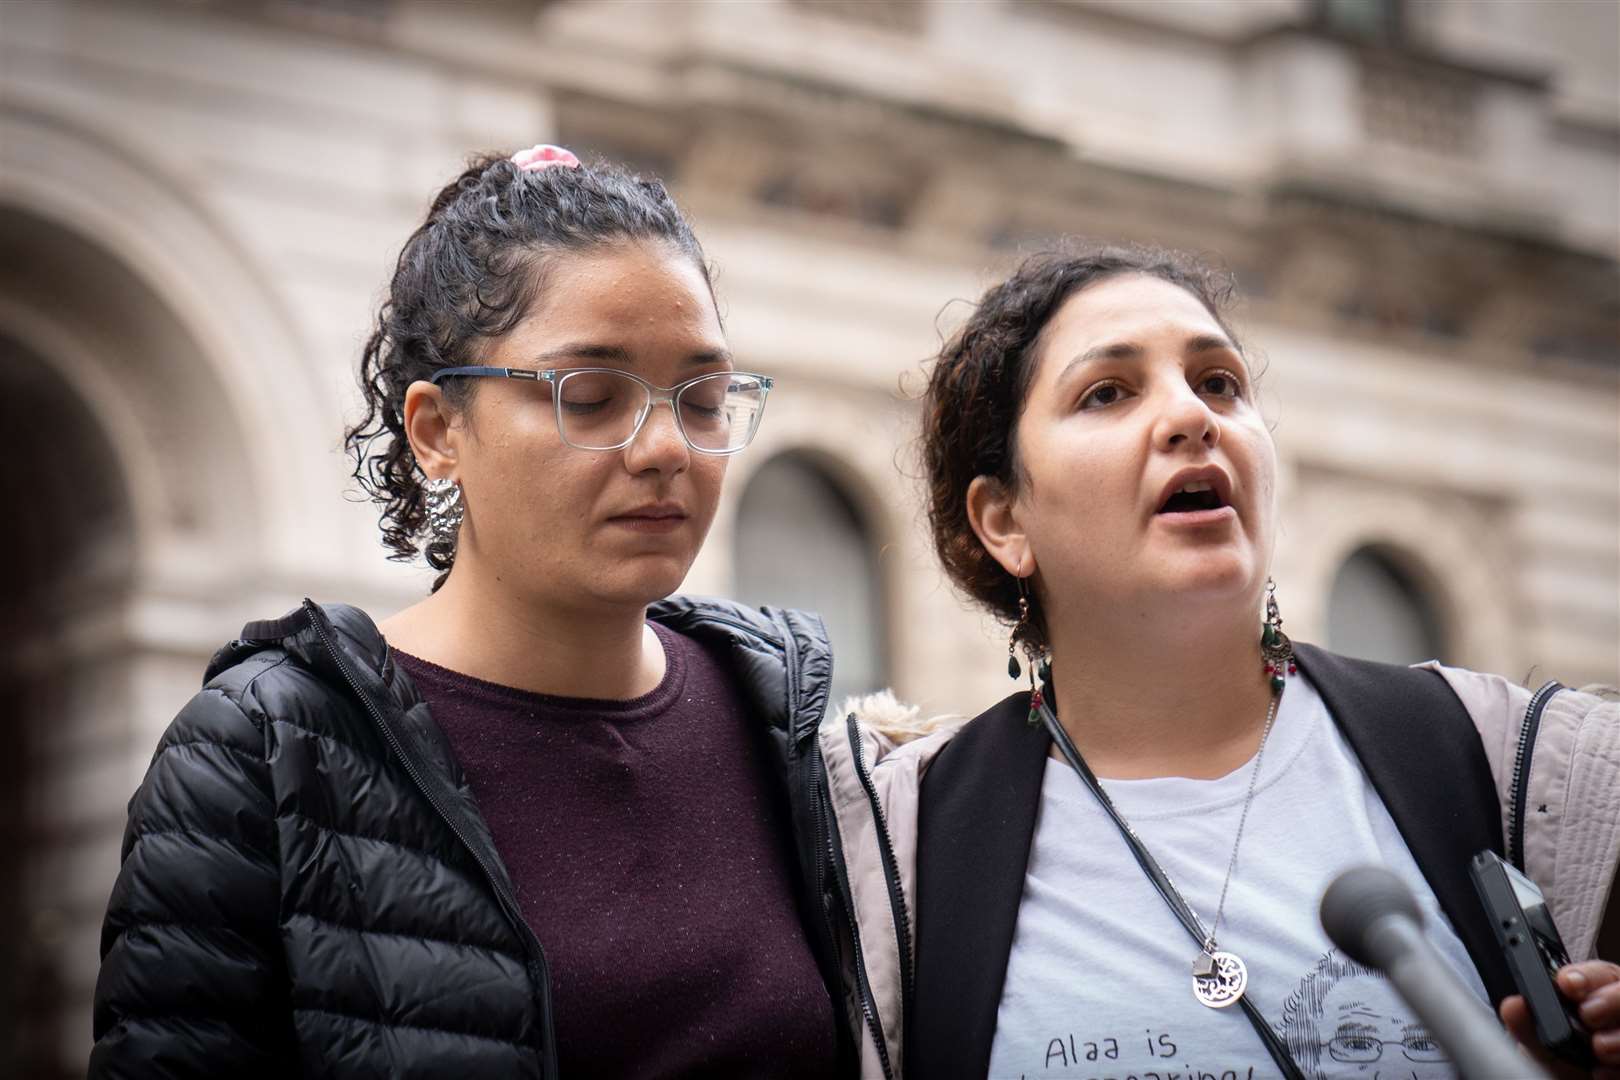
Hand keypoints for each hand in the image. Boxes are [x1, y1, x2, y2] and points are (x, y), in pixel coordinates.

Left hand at [1499, 960, 1619, 1078]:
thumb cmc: (1555, 1058)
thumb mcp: (1536, 1041)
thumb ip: (1524, 1023)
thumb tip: (1514, 1005)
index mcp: (1592, 994)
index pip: (1598, 974)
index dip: (1585, 975)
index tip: (1567, 983)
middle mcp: (1616, 1012)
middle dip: (1609, 999)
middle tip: (1588, 1013)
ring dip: (1618, 1036)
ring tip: (1599, 1047)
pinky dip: (1619, 1068)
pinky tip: (1602, 1072)